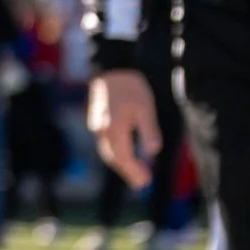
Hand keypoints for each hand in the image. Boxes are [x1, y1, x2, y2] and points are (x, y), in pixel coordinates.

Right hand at [87, 68, 159, 188]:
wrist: (112, 66)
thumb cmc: (131, 86)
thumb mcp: (146, 107)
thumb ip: (149, 130)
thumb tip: (153, 152)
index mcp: (114, 128)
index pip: (122, 157)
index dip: (133, 171)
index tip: (145, 182)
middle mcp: (101, 129)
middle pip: (112, 157)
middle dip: (127, 171)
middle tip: (142, 183)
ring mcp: (96, 123)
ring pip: (106, 149)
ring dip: (120, 162)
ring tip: (135, 172)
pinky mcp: (95, 118)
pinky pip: (104, 141)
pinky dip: (114, 151)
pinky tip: (124, 152)